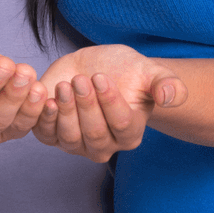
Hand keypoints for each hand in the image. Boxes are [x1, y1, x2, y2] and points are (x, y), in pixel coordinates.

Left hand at [34, 44, 186, 161]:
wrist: (99, 68)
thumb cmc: (128, 72)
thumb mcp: (151, 73)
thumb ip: (167, 85)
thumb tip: (170, 98)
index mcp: (130, 133)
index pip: (121, 125)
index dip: (110, 103)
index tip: (102, 77)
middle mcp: (104, 145)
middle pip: (94, 134)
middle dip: (86, 105)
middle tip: (81, 79)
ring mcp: (77, 143)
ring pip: (70, 137)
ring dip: (65, 111)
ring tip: (64, 85)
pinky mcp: (53, 133)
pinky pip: (46, 133)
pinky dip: (43, 118)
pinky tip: (45, 97)